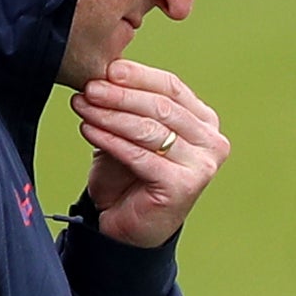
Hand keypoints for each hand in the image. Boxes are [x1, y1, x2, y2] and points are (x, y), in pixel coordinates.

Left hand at [71, 60, 226, 246]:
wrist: (129, 225)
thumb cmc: (130, 175)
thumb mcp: (130, 131)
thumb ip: (129, 104)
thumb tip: (107, 71)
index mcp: (204, 122)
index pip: (171, 87)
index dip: (138, 75)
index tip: (107, 69)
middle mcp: (211, 142)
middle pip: (162, 106)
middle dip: (120, 95)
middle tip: (90, 88)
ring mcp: (202, 166)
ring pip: (150, 129)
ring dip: (111, 115)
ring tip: (83, 106)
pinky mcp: (183, 186)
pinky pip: (140, 155)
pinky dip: (111, 140)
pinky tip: (89, 130)